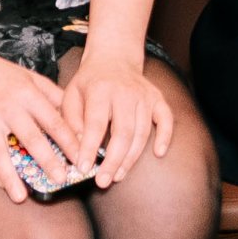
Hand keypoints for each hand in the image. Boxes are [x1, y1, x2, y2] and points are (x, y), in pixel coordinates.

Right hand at [0, 48, 92, 203]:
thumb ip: (53, 96)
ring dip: (11, 175)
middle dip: (47, 160)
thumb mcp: (30, 78)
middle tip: (60, 179)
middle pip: (30, 137)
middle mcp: (8, 106)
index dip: (68, 142)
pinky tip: (2, 184)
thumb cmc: (2, 75)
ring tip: (21, 197)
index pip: (53, 121)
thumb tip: (77, 117)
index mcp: (27, 94)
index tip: (81, 159)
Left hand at [57, 41, 174, 187]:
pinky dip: (165, 137)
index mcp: (101, 89)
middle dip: (113, 161)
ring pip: (142, 132)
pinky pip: (166, 119)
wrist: (114, 57)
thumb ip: (71, 121)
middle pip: (123, 133)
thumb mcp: (71, 94)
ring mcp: (145, 96)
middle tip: (103, 181)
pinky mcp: (157, 99)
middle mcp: (126, 92)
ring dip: (130, 158)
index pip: (96, 123)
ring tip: (117, 176)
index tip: (83, 169)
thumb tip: (78, 149)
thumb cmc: (89, 82)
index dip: (90, 148)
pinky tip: (159, 153)